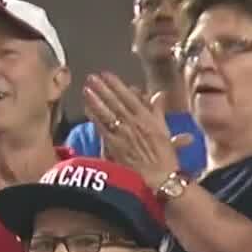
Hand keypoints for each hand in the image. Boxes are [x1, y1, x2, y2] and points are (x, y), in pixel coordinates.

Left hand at [83, 72, 183, 189]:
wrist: (161, 177)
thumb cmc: (165, 157)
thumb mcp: (165, 131)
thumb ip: (159, 111)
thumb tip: (158, 95)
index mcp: (148, 118)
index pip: (130, 97)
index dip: (117, 85)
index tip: (106, 74)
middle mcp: (136, 123)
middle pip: (116, 102)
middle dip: (103, 88)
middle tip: (91, 77)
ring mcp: (125, 134)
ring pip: (108, 113)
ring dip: (96, 100)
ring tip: (86, 88)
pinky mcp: (116, 145)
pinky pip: (103, 128)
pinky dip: (94, 117)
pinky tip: (86, 108)